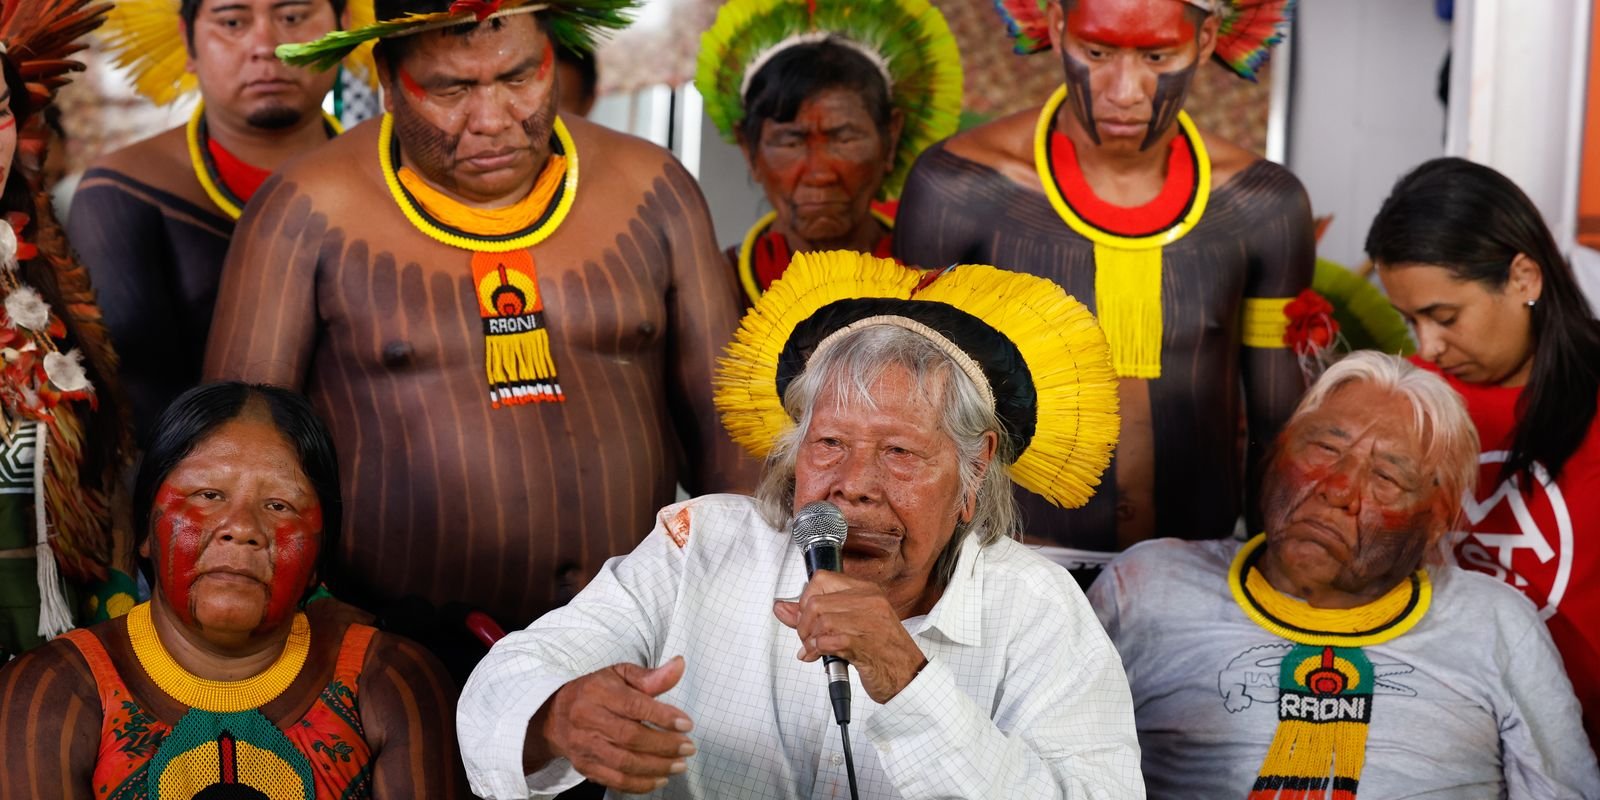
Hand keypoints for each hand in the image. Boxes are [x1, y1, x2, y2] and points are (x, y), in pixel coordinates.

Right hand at [537, 657, 695, 793]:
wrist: (556, 715)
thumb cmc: (595, 692)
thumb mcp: (620, 675)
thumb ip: (651, 676)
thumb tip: (679, 666)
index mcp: (598, 692)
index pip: (633, 706)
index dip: (663, 717)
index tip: (686, 724)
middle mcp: (587, 719)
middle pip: (630, 737)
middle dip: (664, 745)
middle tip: (688, 748)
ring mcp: (584, 746)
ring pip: (624, 763)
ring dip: (656, 767)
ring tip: (679, 765)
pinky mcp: (585, 766)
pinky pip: (615, 781)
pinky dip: (640, 784)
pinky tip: (660, 779)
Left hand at [773, 571, 927, 703]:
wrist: (908, 675)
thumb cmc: (881, 650)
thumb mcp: (849, 626)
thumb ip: (812, 616)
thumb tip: (781, 608)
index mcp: (866, 591)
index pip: (821, 579)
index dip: (805, 600)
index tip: (807, 617)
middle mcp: (869, 602)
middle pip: (815, 601)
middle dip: (803, 624)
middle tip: (809, 639)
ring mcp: (868, 621)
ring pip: (820, 619)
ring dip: (810, 640)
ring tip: (815, 650)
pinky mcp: (864, 644)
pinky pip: (828, 640)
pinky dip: (817, 650)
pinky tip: (819, 656)